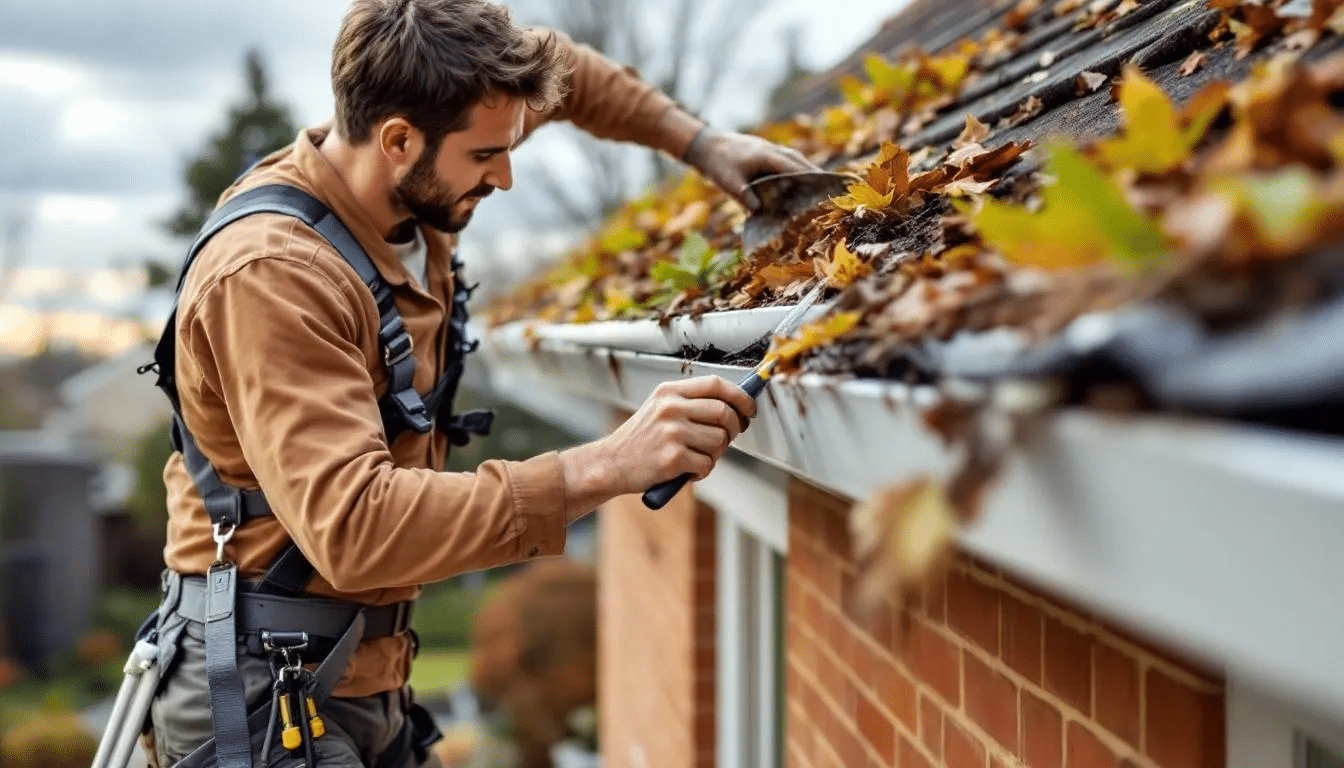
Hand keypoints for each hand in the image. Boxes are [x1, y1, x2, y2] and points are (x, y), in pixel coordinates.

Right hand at [561, 376, 757, 506]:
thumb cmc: (640, 439)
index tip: (749, 408)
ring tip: (698, 456)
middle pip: (724, 412)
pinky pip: (707, 464)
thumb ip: (691, 403)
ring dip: (716, 453)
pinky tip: (688, 470)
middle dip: (734, 428)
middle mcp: (671, 408)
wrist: (611, 463)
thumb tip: (735, 407)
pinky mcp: (673, 458)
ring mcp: (672, 433)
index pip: (716, 384)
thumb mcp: (660, 408)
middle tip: (728, 438)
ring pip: (719, 441)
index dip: (740, 396)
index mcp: (669, 392)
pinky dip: (703, 471)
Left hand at [683, 127, 818, 210]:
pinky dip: (798, 169)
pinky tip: (802, 181)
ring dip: (808, 171)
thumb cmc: (719, 165)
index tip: (824, 188)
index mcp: (766, 155)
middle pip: (800, 162)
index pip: (794, 167)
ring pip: (796, 159)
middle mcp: (772, 150)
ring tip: (822, 187)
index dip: (810, 178)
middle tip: (832, 190)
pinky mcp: (768, 152)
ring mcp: (771, 149)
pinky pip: (788, 160)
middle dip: (815, 175)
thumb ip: (745, 198)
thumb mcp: (729, 184)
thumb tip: (761, 211)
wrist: (707, 146)